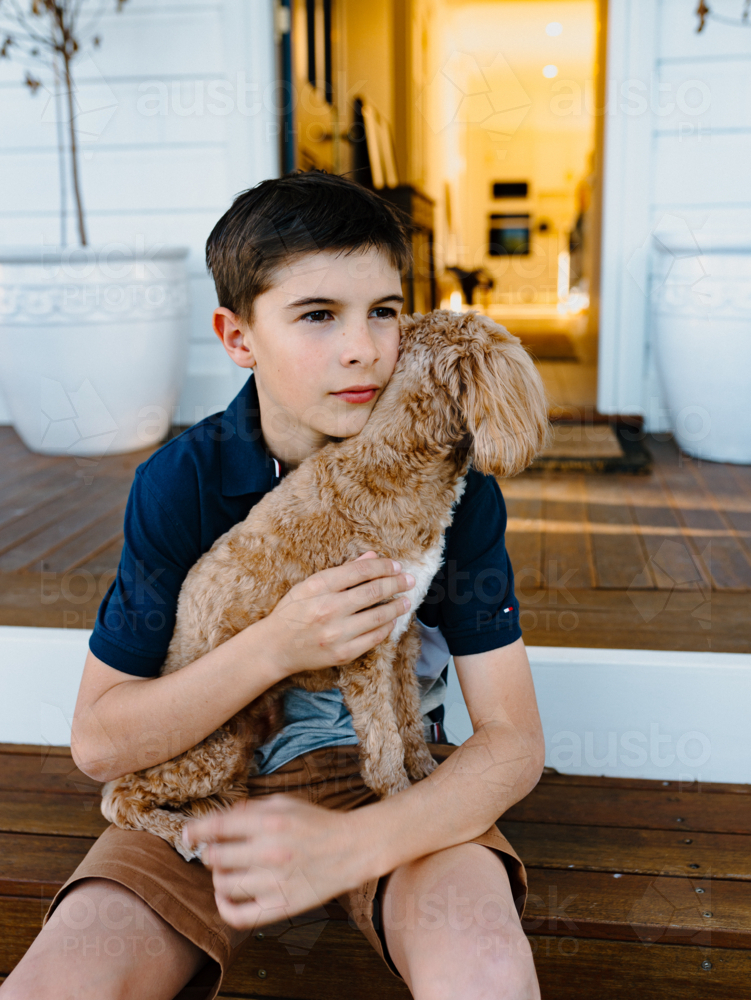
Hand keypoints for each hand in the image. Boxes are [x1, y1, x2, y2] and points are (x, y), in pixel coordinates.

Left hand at [183, 794, 366, 929]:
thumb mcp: (285, 803)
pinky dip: (223, 907)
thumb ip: (251, 808)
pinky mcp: (280, 906)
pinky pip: (237, 915)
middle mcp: (269, 851)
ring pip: (222, 884)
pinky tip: (224, 897)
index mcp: (269, 822)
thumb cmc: (316, 823)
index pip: (217, 827)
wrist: (350, 849)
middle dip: (210, 853)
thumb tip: (219, 817)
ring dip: (218, 876)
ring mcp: (274, 882)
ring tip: (228, 870)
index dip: (195, 831)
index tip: (187, 835)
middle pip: (214, 857)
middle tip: (217, 851)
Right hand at [263, 551, 414, 676]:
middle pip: (374, 591)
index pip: (360, 571)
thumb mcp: (309, 585)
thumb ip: (342, 572)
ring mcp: (337, 633)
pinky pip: (374, 638)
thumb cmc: (292, 612)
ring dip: (397, 607)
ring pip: (379, 616)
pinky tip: (391, 621)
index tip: (396, 566)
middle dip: (396, 583)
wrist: (274, 647)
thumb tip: (371, 557)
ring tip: (406, 601)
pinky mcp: (343, 653)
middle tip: (409, 580)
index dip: (383, 566)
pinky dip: (387, 627)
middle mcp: (329, 609)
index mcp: (319, 587)